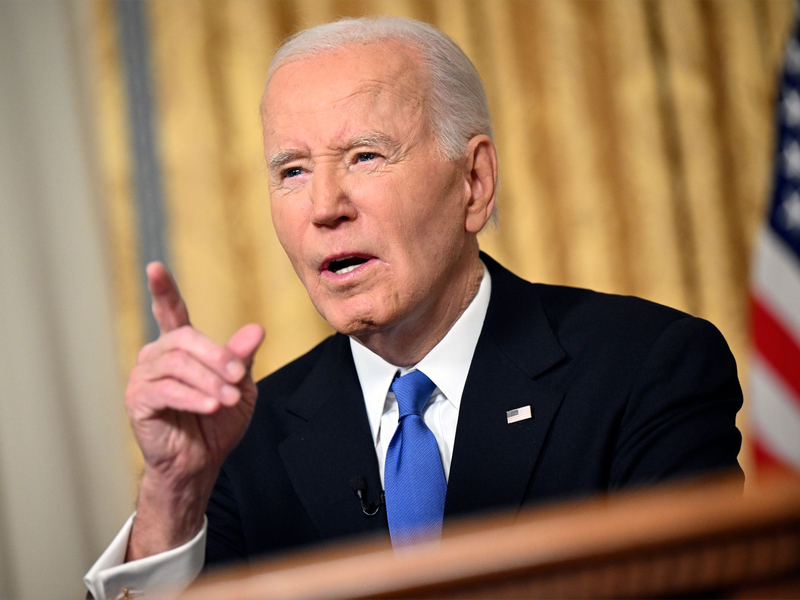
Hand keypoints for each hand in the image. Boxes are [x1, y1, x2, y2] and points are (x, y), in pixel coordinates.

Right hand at [125, 262, 263, 559]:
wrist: (201, 462)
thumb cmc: (218, 422)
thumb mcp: (240, 386)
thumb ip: (242, 358)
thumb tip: (256, 330)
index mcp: (181, 347)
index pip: (170, 312)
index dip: (163, 290)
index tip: (155, 268)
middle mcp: (157, 356)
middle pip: (185, 340)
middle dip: (216, 358)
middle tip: (238, 378)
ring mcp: (143, 378)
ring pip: (178, 365)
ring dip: (209, 382)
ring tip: (228, 400)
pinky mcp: (138, 401)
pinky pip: (167, 391)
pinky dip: (193, 398)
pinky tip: (211, 407)